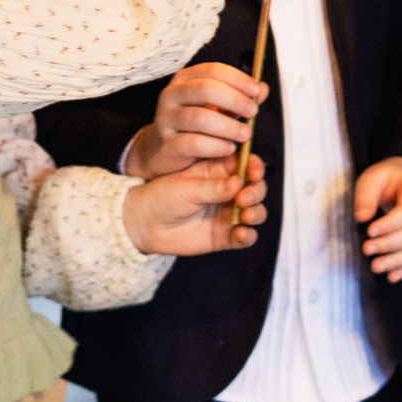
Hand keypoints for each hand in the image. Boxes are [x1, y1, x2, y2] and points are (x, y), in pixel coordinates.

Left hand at [122, 153, 268, 254]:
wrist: (144, 224)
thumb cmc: (162, 197)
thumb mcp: (187, 186)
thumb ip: (214, 187)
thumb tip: (240, 183)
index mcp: (219, 171)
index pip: (246, 165)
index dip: (255, 167)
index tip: (254, 173)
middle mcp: (228, 191)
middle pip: (256, 188)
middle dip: (256, 192)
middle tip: (244, 197)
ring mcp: (228, 213)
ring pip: (256, 211)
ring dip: (256, 212)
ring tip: (245, 215)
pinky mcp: (225, 235)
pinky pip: (245, 236)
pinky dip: (249, 235)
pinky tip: (241, 233)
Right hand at [123, 62, 265, 178]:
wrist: (161, 151)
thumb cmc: (194, 125)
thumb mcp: (218, 108)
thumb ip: (240, 97)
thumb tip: (263, 88)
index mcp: (185, 79)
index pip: (213, 70)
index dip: (237, 78)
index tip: (256, 90)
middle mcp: (171, 94)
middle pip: (205, 89)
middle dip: (234, 100)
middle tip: (253, 111)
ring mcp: (165, 119)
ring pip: (200, 118)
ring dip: (228, 126)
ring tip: (246, 134)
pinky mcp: (166, 144)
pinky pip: (194, 143)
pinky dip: (216, 145)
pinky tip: (229, 148)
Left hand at [354, 157, 401, 281]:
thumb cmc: (386, 180)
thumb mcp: (372, 179)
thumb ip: (366, 196)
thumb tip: (362, 218)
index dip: (389, 225)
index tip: (369, 232)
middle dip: (389, 245)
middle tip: (366, 250)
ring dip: (398, 261)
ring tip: (375, 267)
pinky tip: (392, 276)